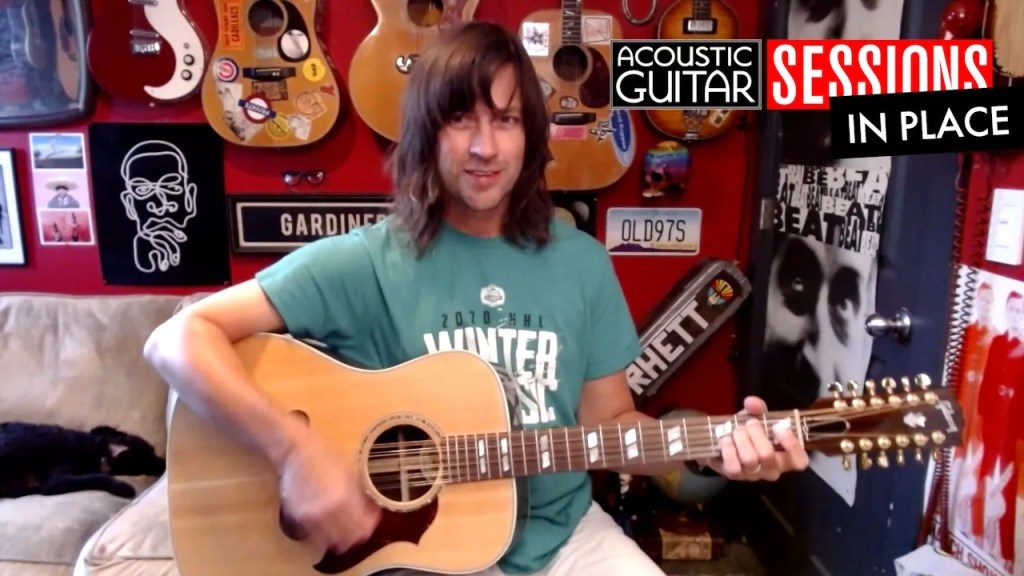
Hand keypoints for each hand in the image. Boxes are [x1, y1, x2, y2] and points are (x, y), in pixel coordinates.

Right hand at [277, 431, 381, 553]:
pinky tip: (324, 519)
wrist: (295, 451)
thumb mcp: (351, 472)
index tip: (371, 516)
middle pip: (347, 539)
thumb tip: (371, 510)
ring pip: (329, 541)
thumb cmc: (326, 456)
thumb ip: (361, 495)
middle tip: (356, 523)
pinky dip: (320, 532)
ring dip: (337, 536)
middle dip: (355, 533)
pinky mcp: (297, 518)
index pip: (364, 527)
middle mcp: (328, 511)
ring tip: (339, 523)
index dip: (370, 523)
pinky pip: (313, 534)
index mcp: (345, 498)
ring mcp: (311, 517)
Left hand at [700, 396, 809, 480]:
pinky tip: (726, 441)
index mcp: (785, 456)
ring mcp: (754, 475)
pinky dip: (728, 450)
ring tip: (736, 431)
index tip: (779, 428)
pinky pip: (733, 467)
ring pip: (749, 459)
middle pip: (767, 455)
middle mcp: (772, 469)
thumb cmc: (748, 432)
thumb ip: (757, 408)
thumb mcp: (755, 416)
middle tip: (749, 424)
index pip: (799, 461)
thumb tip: (752, 403)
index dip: (792, 445)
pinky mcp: (736, 476)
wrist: (724, 441)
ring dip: (740, 439)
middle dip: (755, 433)